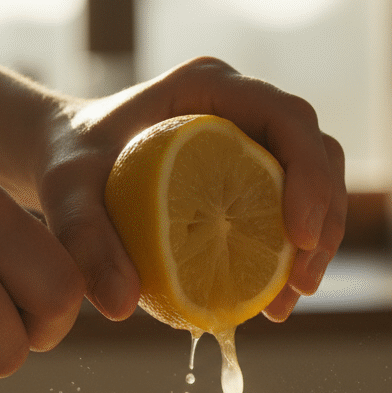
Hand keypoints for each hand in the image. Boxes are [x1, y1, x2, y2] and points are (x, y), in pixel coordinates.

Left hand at [33, 57, 346, 321]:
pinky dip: (294, 254)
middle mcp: (243, 107)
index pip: (286, 118)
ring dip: (318, 243)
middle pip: (317, 153)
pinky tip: (272, 300)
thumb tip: (120, 306)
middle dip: (324, 220)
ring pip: (318, 183)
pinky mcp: (256, 173)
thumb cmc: (72, 161)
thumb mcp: (67, 194)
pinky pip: (295, 209)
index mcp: (210, 86)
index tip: (298, 237)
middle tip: (300, 284)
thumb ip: (85, 240)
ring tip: (288, 301)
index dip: (308, 174)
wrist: (72, 159)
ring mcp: (255, 139)